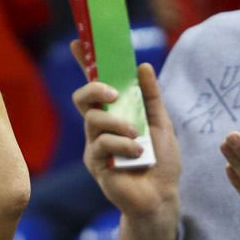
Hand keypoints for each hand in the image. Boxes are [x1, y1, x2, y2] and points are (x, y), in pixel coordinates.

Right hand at [71, 49, 182, 220]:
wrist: (161, 196)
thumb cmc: (162, 161)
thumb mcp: (162, 123)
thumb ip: (152, 97)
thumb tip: (143, 66)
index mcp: (115, 113)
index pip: (96, 84)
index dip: (85, 64)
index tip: (77, 43)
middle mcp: (100, 126)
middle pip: (83, 97)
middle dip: (95, 88)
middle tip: (115, 94)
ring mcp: (94, 144)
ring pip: (93, 119)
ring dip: (118, 123)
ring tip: (138, 137)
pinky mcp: (95, 163)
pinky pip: (100, 144)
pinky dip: (122, 144)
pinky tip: (137, 154)